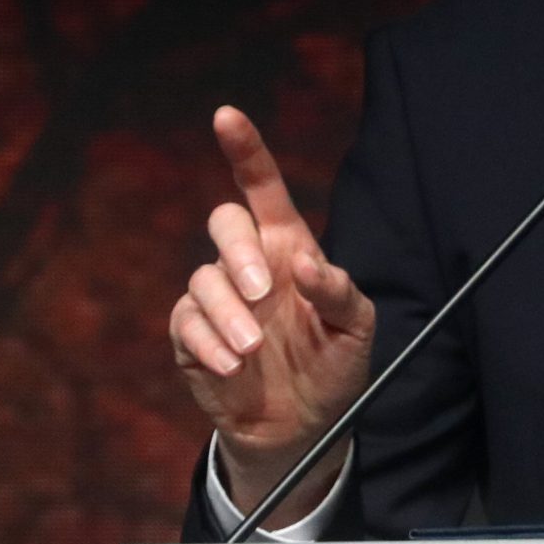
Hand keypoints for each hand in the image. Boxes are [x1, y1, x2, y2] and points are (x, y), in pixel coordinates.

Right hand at [170, 106, 374, 523]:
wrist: (304, 427)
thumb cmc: (334, 365)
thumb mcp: (356, 328)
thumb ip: (338, 291)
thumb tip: (305, 265)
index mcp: (288, 247)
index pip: (262, 187)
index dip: (245, 149)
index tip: (226, 116)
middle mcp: (249, 265)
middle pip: (224, 222)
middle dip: (238, 249)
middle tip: (262, 291)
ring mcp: (218, 300)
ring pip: (204, 279)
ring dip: (229, 313)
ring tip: (255, 348)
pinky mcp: (193, 336)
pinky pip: (187, 323)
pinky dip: (210, 342)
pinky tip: (234, 366)